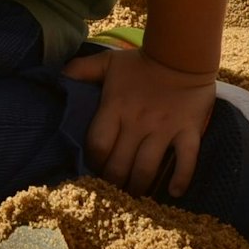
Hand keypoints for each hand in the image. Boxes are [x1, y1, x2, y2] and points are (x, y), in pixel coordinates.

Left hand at [61, 48, 217, 196]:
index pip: (98, 146)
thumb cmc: (142, 62)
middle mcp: (138, 123)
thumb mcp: (108, 61)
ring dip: (139, 186)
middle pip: (119, 164)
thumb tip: (59, 76)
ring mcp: (164, 129)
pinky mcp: (188, 131)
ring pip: (146, 168)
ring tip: (135, 195)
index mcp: (116, 108)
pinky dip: (181, 179)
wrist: (183, 54)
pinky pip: (186, 160)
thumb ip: (82, 69)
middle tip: (113, 189)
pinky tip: (174, 193)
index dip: (94, 162)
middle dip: (113, 182)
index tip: (95, 169)